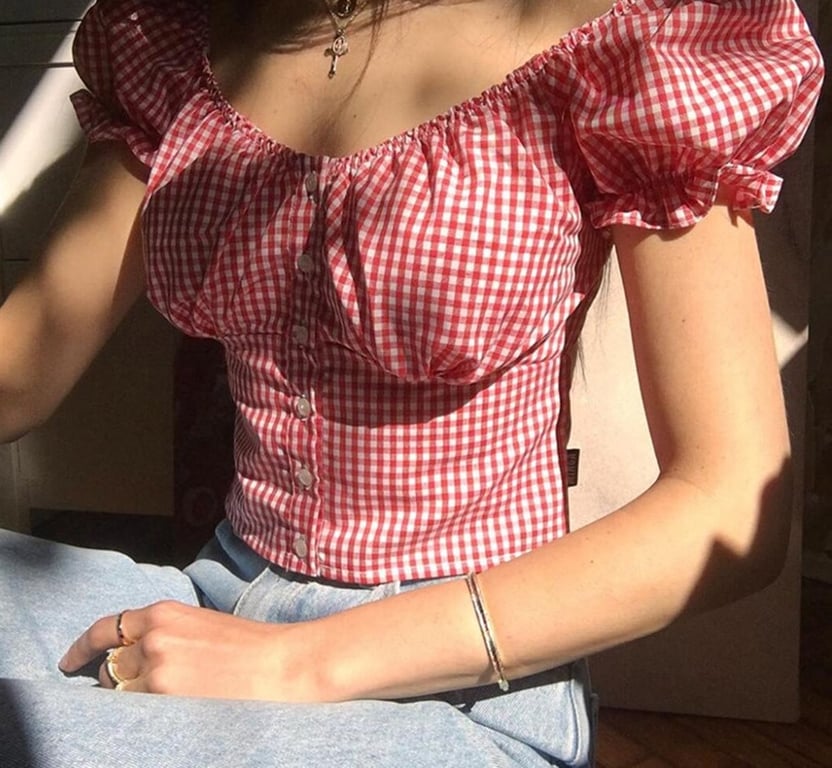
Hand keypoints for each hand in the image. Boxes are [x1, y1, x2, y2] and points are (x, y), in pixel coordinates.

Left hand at [59, 601, 314, 699]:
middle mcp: (154, 637)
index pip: (106, 628)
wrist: (281, 664)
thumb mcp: (202, 624)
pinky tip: (172, 709)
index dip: (82, 647)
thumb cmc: (250, 646)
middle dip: (121, 678)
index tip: (69, 662)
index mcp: (165, 613)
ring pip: (123, 690)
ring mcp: (157, 668)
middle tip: (145, 689)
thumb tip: (139, 653)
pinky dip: (148, 711)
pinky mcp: (166, 696)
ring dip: (136, 696)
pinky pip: (140, 709)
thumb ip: (167, 633)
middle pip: (112, 666)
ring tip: (167, 699)